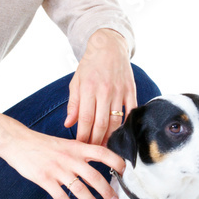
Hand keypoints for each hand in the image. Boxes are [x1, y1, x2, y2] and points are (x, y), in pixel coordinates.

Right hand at [0, 102, 124, 198]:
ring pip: (80, 190)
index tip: (126, 172)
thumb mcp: (65, 143)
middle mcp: (69, 158)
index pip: (103, 153)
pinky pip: (60, 196)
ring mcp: (57, 169)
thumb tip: (98, 162)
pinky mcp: (44, 179)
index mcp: (76, 147)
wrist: (18, 142)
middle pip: (95, 177)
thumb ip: (80, 152)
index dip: (116, 162)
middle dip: (107, 191)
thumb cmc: (42, 144)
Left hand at [64, 29, 136, 146]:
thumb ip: (73, 104)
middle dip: (96, 141)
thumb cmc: (90, 65)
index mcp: (88, 88)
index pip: (85, 119)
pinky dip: (126, 126)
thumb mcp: (76, 82)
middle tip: (92, 152)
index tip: (80, 147)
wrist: (109, 46)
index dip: (83, 136)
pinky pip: (130, 113)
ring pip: (116, 122)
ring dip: (110, 137)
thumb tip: (68, 124)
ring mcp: (119, 91)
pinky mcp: (130, 90)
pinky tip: (120, 135)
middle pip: (100, 124)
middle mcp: (104, 91)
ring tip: (104, 146)